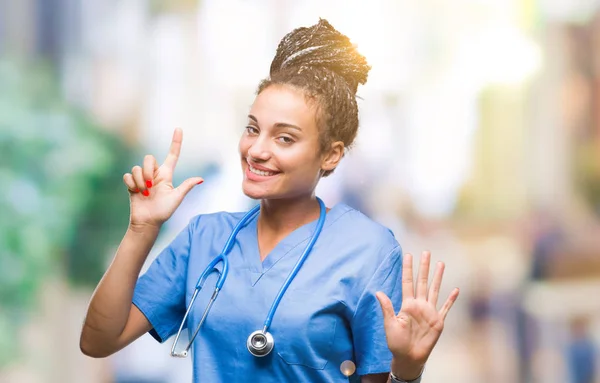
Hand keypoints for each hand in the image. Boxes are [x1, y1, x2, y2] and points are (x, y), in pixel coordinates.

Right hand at [123, 128, 202, 228]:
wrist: (148, 222)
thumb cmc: (164, 212)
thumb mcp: (177, 198)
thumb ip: (186, 186)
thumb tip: (201, 179)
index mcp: (166, 175)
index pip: (172, 155)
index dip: (176, 142)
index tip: (179, 128)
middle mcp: (154, 174)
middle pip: (148, 158)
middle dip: (148, 171)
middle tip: (151, 186)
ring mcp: (142, 178)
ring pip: (137, 168)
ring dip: (141, 181)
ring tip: (145, 193)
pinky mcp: (131, 184)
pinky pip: (127, 176)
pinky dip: (132, 184)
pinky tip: (136, 192)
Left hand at [376, 251, 458, 378]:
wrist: (409, 357)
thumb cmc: (397, 342)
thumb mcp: (390, 324)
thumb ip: (387, 308)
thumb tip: (378, 292)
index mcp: (407, 304)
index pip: (408, 282)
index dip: (408, 269)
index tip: (408, 255)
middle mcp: (419, 305)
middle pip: (422, 281)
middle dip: (424, 267)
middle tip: (426, 252)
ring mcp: (429, 312)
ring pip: (434, 290)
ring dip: (438, 277)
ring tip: (440, 263)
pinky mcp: (438, 321)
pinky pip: (446, 307)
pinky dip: (451, 299)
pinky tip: (456, 289)